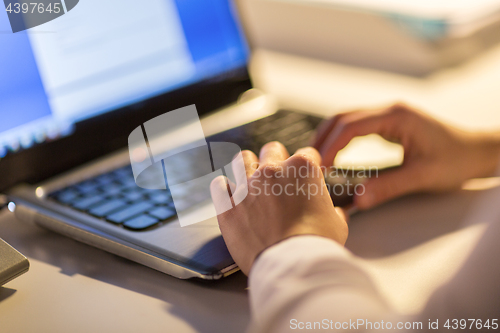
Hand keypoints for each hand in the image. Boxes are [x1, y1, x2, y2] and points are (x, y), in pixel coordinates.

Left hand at [210, 142, 347, 274]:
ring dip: (247, 166)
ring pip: (242, 160)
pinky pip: (219, 186)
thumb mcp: (336, 224)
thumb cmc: (316, 244)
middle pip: (272, 150)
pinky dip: (224, 189)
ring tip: (250, 179)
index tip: (306, 176)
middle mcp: (272, 171)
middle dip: (277, 159)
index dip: (308, 166)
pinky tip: (230, 195)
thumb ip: (333, 212)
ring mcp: (247, 186)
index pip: (307, 154)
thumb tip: (335, 213)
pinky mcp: (228, 206)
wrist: (291, 264)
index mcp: (302, 169)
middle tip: (279, 175)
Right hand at [314, 103, 499, 208]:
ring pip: (346, 120)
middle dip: (322, 140)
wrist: (476, 152)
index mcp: (396, 116)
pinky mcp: (388, 123)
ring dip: (328, 138)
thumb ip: (389, 187)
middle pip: (342, 118)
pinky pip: (355, 126)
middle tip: (309, 165)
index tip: (318, 167)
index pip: (350, 126)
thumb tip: (357, 200)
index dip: (330, 147)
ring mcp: (388, 114)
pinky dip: (339, 139)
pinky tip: (333, 156)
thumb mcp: (423, 176)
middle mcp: (389, 110)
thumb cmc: (456, 161)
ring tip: (316, 161)